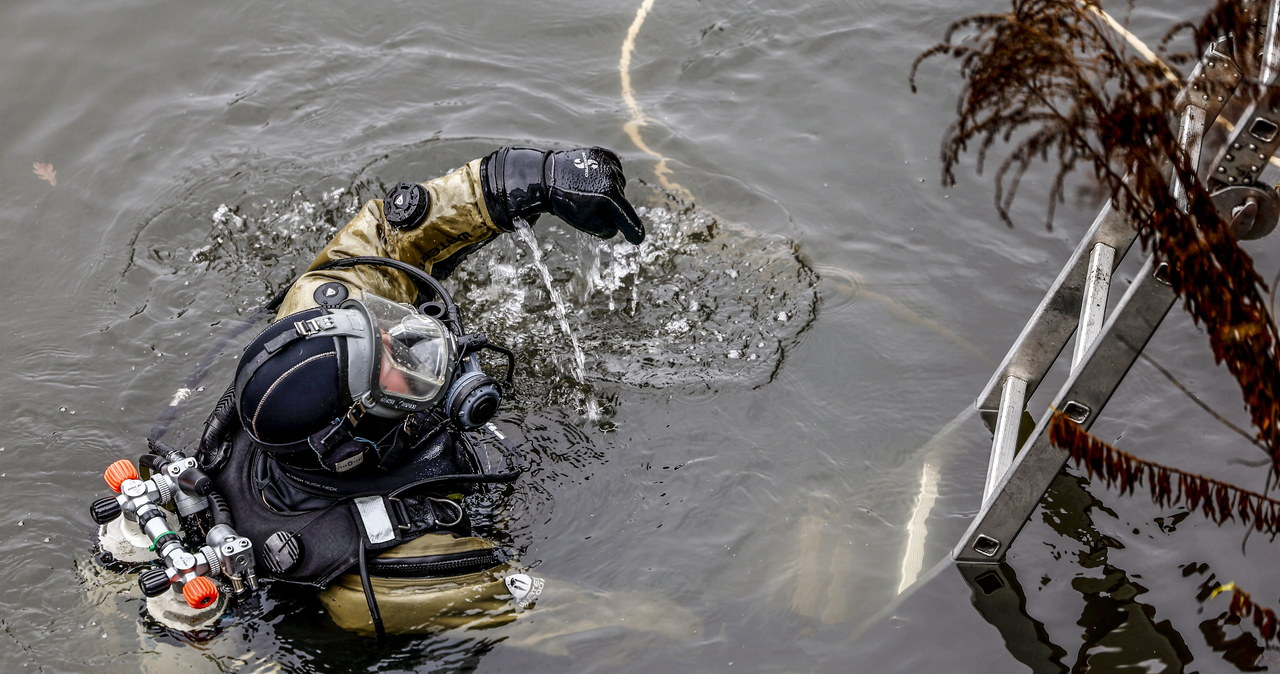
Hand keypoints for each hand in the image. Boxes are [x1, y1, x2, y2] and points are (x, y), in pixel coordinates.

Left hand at [482, 146, 645, 243]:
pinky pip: (614, 169)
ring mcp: (608, 163)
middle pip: (621, 201)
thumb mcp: (586, 223)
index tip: (638, 239)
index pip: (628, 218)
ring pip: (618, 185)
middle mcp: (612, 177)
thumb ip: (608, 228)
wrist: (547, 177)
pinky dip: (608, 176)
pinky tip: (595, 179)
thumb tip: (619, 223)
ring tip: (590, 191)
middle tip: (592, 206)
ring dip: (610, 190)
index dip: (634, 231)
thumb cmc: (565, 203)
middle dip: (611, 207)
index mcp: (608, 197)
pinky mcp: (603, 153)